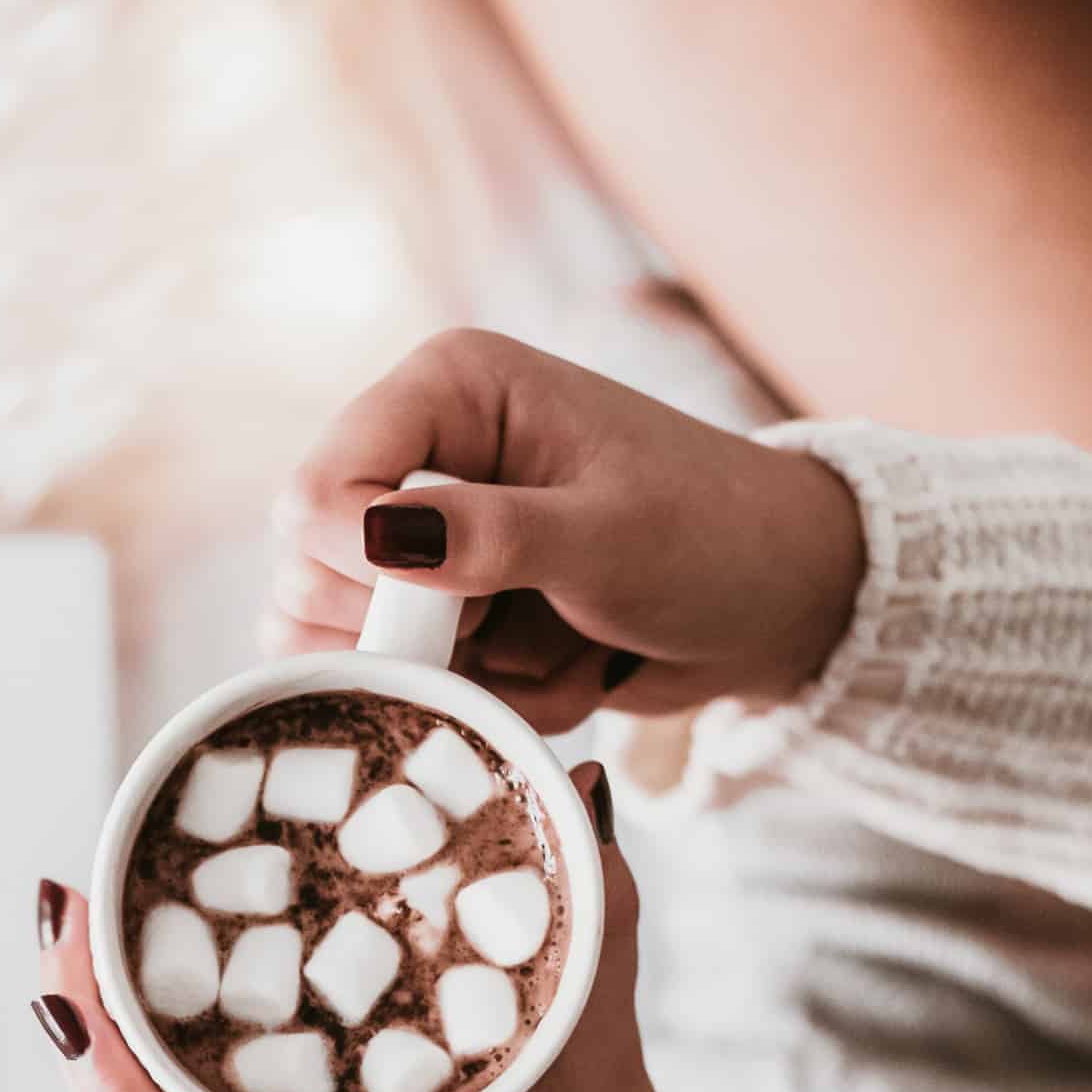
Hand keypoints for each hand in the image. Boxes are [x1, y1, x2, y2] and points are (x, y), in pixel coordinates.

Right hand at [268, 330, 866, 734]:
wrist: (780, 604)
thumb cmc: (715, 539)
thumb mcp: (610, 537)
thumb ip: (492, 536)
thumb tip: (378, 534)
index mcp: (448, 391)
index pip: (316, 488)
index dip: (359, 564)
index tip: (453, 604)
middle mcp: (418, 457)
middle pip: (311, 576)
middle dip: (420, 632)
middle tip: (514, 621)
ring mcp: (431, 545)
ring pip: (362, 648)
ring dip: (471, 675)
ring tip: (561, 645)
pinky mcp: (453, 616)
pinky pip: (422, 687)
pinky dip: (501, 700)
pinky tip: (571, 668)